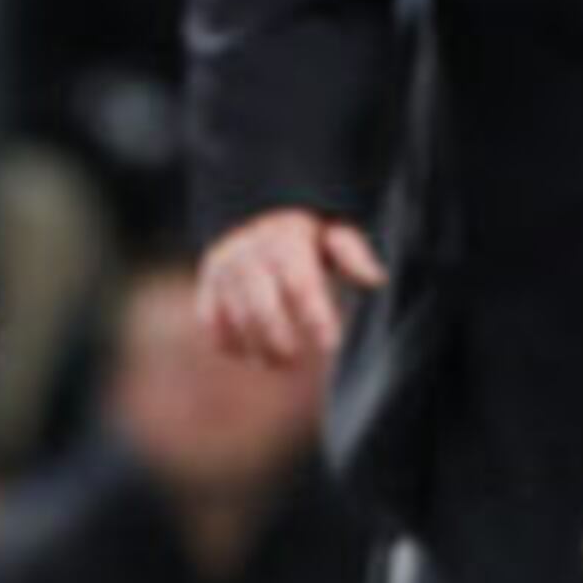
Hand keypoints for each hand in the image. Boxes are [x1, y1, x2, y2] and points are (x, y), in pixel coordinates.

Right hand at [194, 208, 384, 368]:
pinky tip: (250, 352)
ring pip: (236, 319)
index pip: (301, 284)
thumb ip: (353, 256)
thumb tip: (376, 279)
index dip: (316, 317)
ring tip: (277, 363)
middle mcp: (249, 252)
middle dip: (280, 342)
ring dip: (257, 349)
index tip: (331, 345)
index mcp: (285, 239)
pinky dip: (230, 344)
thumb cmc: (308, 240)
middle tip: (295, 363)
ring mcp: (223, 269)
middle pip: (262, 308)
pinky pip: (212, 324)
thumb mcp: (334, 236)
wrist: (255, 218)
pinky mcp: (206, 285)